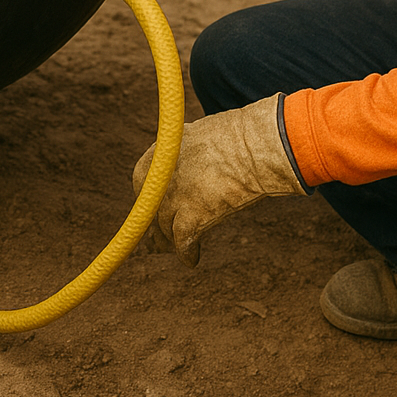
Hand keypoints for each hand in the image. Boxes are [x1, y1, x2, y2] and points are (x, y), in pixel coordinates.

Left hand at [132, 94, 306, 265]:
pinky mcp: (190, 219)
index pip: (143, 183)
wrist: (253, 146)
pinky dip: (187, 253)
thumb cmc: (237, 137)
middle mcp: (158, 178)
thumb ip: (187, 155)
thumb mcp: (200, 138)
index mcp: (158, 153)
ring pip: (164, 229)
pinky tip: (192, 260)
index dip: (153, 198)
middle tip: (160, 237)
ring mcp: (172, 200)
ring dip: (171, 240)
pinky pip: (182, 244)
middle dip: (157, 223)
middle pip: (151, 209)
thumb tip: (194, 167)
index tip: (159, 207)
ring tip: (176, 248)